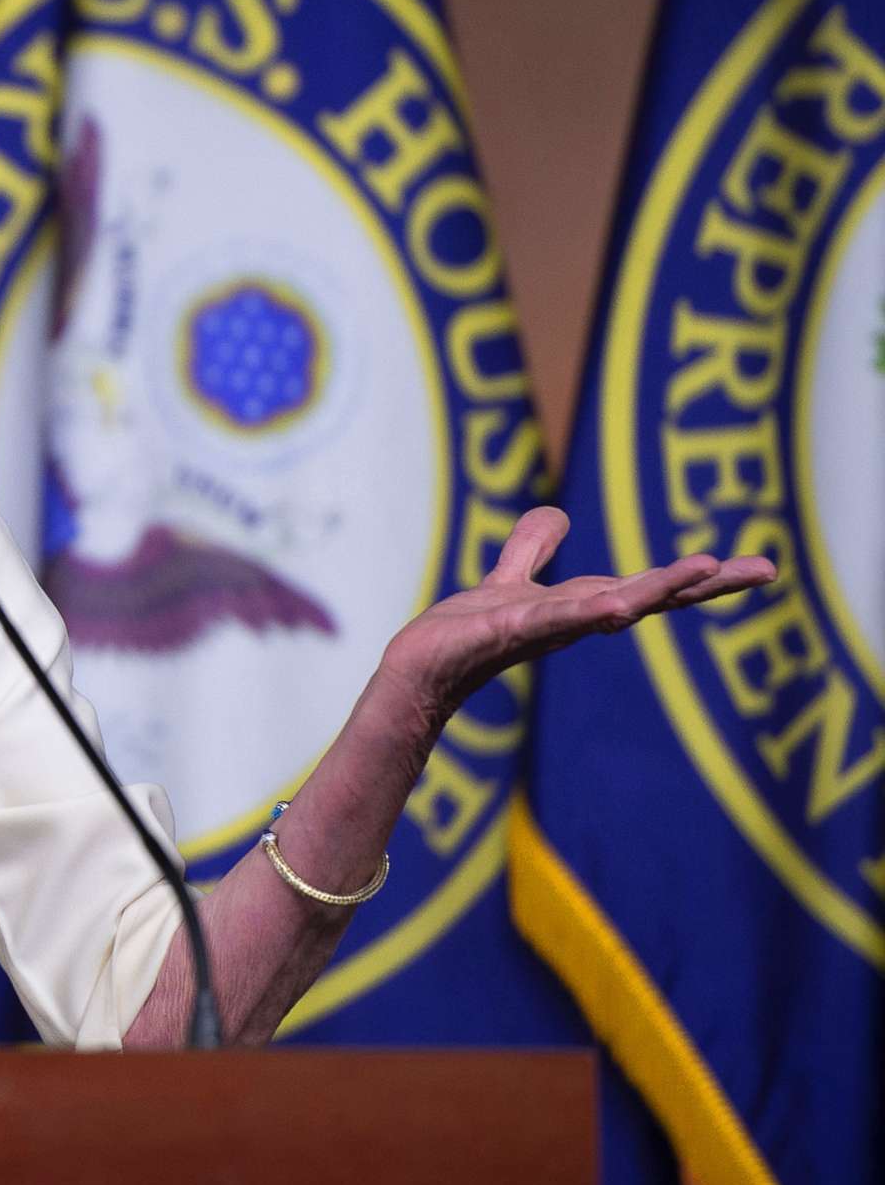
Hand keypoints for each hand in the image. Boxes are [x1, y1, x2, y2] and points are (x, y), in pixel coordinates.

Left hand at [369, 506, 775, 728]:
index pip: (652, 587)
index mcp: (582, 605)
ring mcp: (545, 627)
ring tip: (705, 570)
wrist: (420, 670)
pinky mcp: (506, 630)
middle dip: (705, 583)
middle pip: (650, 597)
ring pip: (612, 606)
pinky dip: (584, 611)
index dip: (701, 578)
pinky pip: (552, 619)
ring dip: (657, 590)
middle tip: (765, 569)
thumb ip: (530, 549)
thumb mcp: (507, 580)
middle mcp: (574, 619)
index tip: (759, 567)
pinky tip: (616, 605)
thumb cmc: (466, 635)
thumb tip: (557, 513)